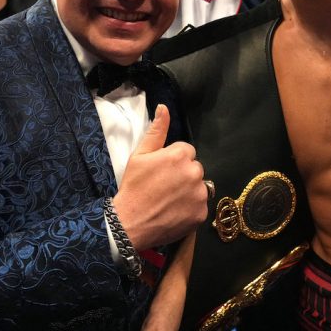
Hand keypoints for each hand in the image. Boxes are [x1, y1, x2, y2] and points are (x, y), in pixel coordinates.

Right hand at [112, 105, 207, 250]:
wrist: (129, 223)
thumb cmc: (133, 187)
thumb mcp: (140, 156)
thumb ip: (156, 131)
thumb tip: (164, 107)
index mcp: (181, 155)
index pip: (187, 152)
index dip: (173, 161)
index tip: (161, 172)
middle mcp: (195, 172)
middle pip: (195, 168)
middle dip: (184, 175)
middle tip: (164, 187)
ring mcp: (200, 194)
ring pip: (199, 187)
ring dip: (189, 192)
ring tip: (170, 201)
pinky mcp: (201, 214)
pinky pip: (200, 206)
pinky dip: (191, 209)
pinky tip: (175, 212)